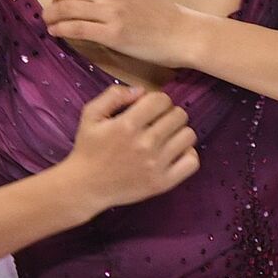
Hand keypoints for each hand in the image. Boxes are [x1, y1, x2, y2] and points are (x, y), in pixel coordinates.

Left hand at [41, 0, 199, 67]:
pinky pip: (75, 28)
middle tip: (53, 12)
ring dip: (51, 16)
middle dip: (55, 2)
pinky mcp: (111, 33)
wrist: (182, 33)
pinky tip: (55, 32)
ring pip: (65, 8)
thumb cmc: (160, 12)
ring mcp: (111, 11)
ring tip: (49, 22)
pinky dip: (60, 29)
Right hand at [63, 84, 200, 210]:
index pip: (162, 100)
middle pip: (179, 116)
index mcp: (127, 125)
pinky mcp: (162, 183)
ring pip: (188, 136)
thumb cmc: (88, 148)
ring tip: (166, 137)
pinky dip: (187, 154)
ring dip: (179, 132)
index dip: (158, 100)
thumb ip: (114, 95)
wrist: (85, 187)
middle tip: (158, 122)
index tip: (150, 109)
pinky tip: (174, 153)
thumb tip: (141, 90)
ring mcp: (156, 165)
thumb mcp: (91, 114)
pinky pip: (192, 162)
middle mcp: (145, 144)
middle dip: (169, 114)